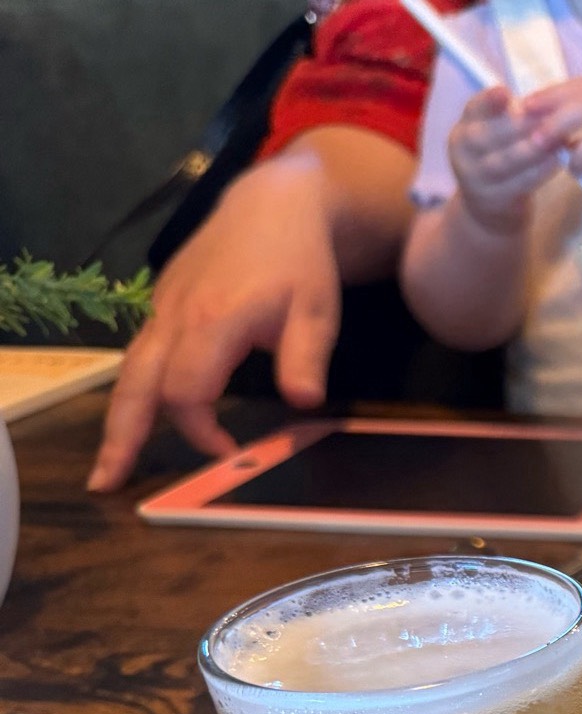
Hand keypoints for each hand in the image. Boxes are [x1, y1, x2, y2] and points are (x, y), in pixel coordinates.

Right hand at [89, 155, 341, 491]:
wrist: (271, 205)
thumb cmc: (299, 261)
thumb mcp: (318, 311)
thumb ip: (307, 359)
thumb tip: (302, 404)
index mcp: (212, 320)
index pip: (186, 391)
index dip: (201, 430)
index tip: (230, 453)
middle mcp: (175, 317)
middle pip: (137, 385)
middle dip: (122, 435)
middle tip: (107, 483)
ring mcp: (162, 310)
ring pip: (128, 372)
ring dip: (118, 420)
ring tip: (108, 465)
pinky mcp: (161, 306)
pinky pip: (140, 355)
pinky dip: (133, 391)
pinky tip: (135, 420)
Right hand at [448, 86, 560, 233]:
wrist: (490, 205)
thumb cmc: (501, 157)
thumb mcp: (498, 133)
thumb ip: (513, 117)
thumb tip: (544, 101)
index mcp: (464, 127)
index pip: (473, 110)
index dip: (488, 101)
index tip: (506, 92)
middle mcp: (462, 151)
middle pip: (486, 137)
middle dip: (518, 126)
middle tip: (548, 118)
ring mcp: (474, 178)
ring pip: (503, 162)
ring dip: (532, 151)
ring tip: (557, 140)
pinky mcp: (492, 200)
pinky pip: (517, 184)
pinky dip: (538, 172)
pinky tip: (557, 162)